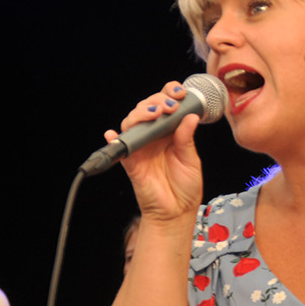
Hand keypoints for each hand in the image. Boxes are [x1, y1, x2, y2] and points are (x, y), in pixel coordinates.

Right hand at [108, 80, 204, 224]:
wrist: (176, 212)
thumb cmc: (185, 187)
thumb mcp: (191, 160)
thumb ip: (187, 139)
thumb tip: (189, 116)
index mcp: (170, 132)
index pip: (165, 105)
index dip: (169, 94)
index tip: (179, 93)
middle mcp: (153, 137)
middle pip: (146, 108)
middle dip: (156, 101)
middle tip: (169, 106)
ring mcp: (141, 148)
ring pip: (132, 122)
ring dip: (140, 113)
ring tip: (154, 114)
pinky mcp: (131, 162)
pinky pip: (119, 148)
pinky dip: (113, 139)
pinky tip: (112, 134)